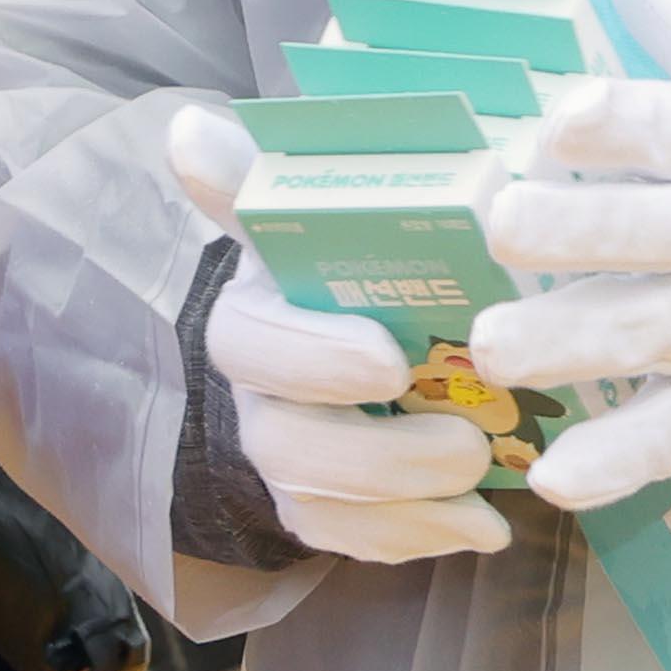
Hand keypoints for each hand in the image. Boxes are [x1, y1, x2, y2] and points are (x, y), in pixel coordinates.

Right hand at [184, 103, 511, 561]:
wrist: (336, 326)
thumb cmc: (334, 261)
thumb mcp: (303, 213)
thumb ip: (257, 179)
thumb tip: (185, 126)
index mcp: (253, 315)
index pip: (252, 340)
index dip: (312, 357)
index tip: (385, 360)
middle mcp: (256, 396)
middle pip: (288, 444)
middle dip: (378, 454)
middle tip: (464, 440)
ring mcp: (286, 460)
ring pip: (321, 504)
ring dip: (408, 502)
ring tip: (484, 478)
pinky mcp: (321, 511)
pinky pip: (357, 545)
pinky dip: (422, 540)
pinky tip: (485, 528)